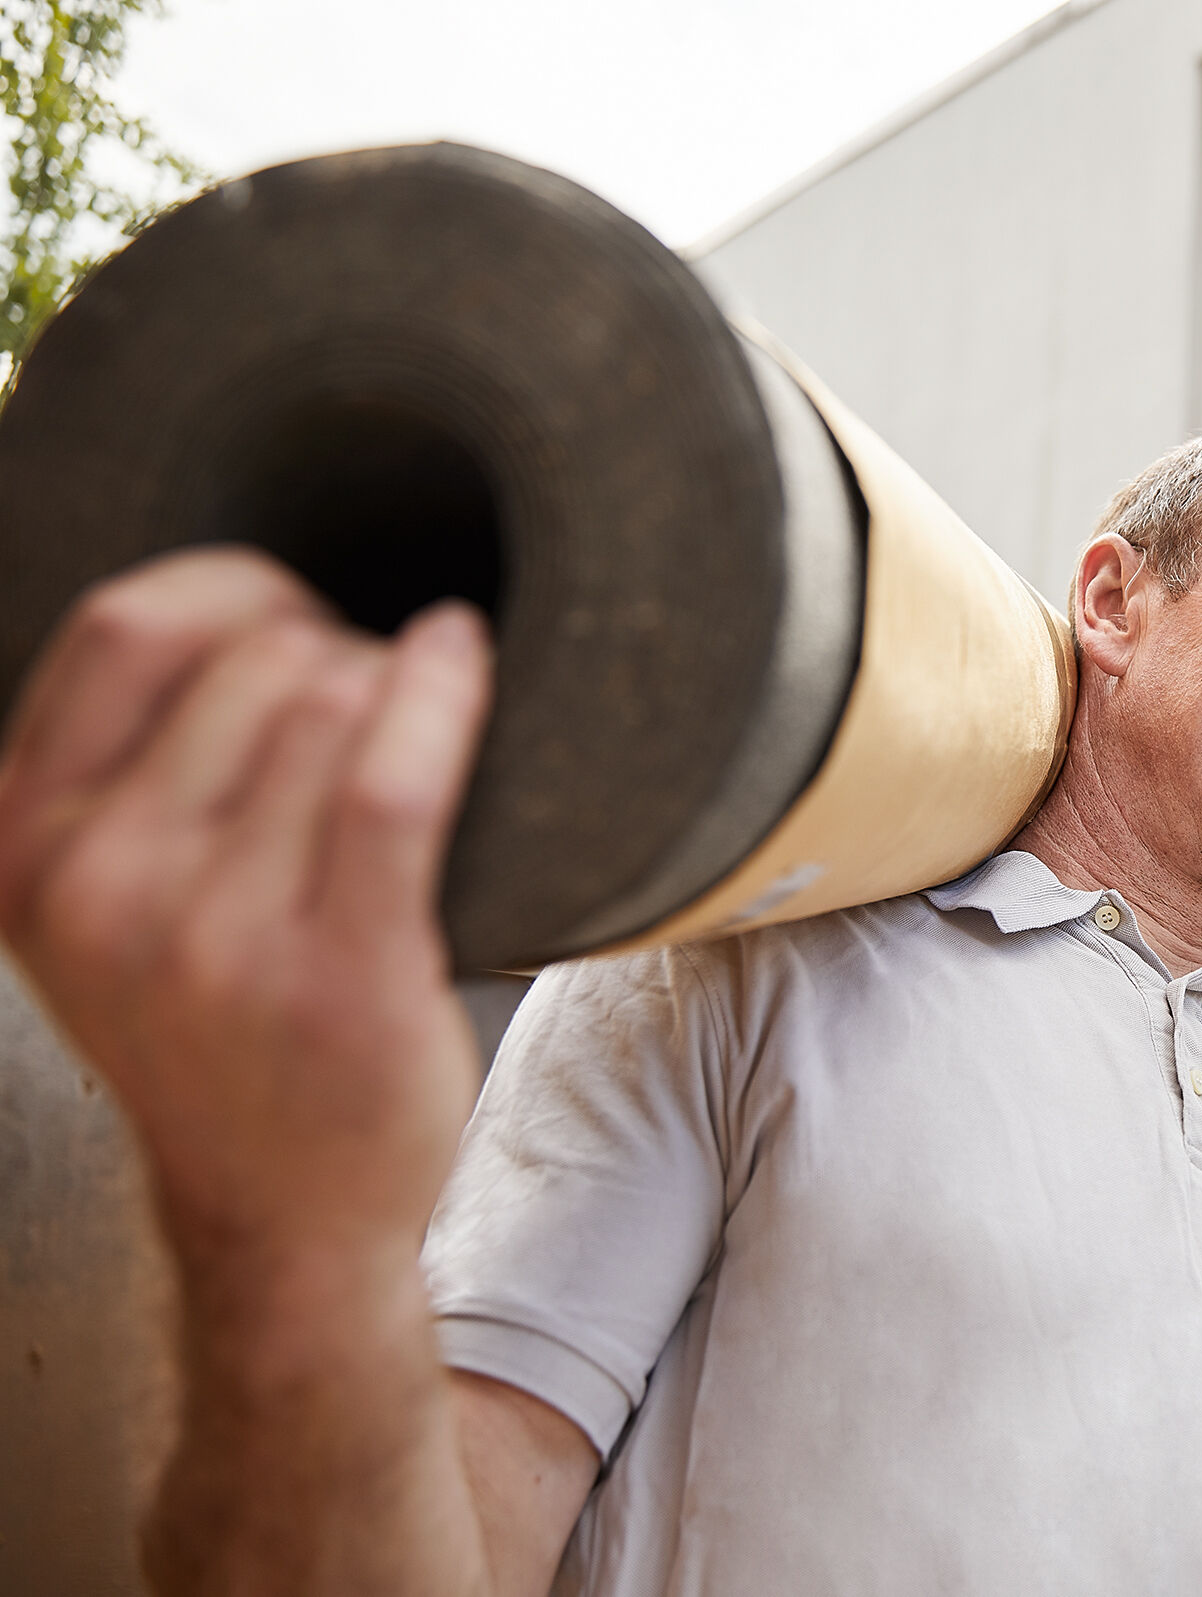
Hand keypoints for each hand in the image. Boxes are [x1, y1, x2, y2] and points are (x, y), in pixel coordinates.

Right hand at [0, 547, 492, 1265]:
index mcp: (22, 848)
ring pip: (335, 700)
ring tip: (416, 739)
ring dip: (397, 687)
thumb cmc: (218, 1031)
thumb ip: (123, 772)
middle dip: (336, 650)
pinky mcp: (335, 972)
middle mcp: (98, 886)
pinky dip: (444, 693)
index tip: (297, 611)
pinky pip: (396, 778)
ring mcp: (212, 936)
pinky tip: (464, 661)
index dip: (234, 589)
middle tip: (379, 712)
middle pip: (255, 658)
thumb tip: (232, 598)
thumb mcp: (106, 901)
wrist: (281, 1216)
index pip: (122, 627)